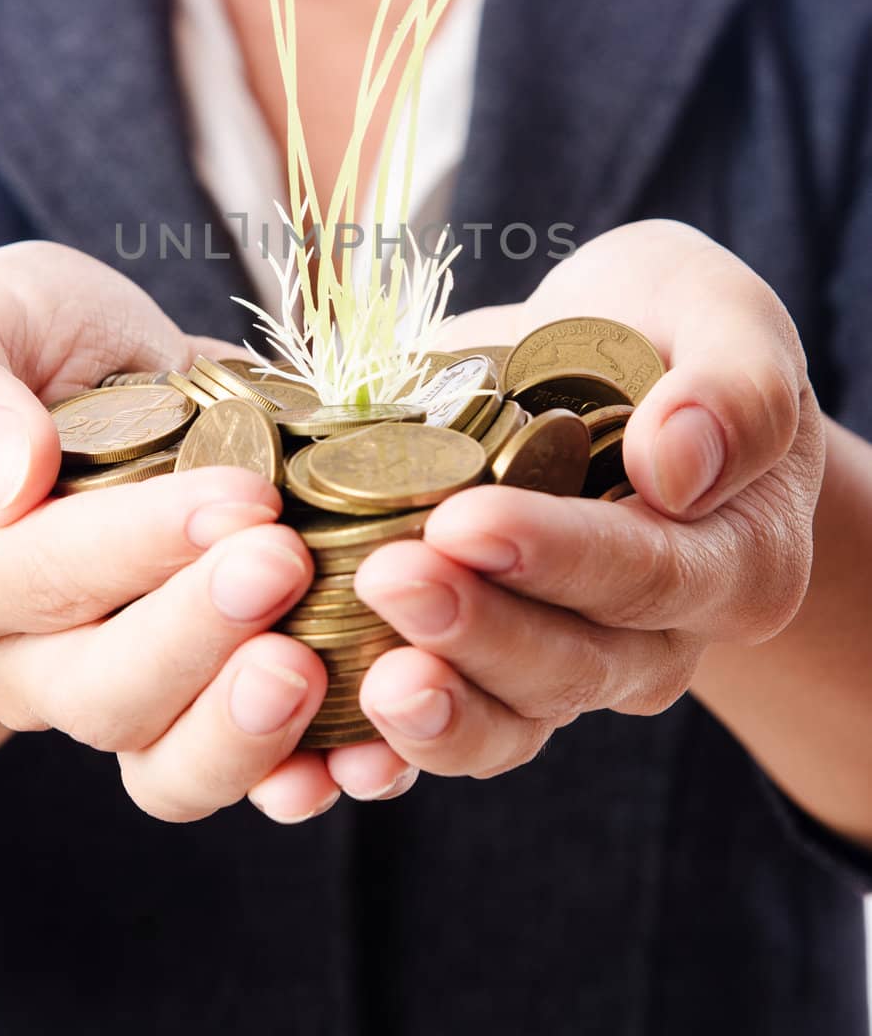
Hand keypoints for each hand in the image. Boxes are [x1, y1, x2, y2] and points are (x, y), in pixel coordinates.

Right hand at [0, 240, 407, 824]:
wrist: (93, 385)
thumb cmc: (24, 342)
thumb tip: (3, 478)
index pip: (38, 576)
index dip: (141, 545)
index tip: (241, 497)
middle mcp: (14, 658)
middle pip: (104, 691)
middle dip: (202, 637)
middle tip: (285, 563)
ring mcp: (105, 693)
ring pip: (167, 764)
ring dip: (247, 732)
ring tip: (316, 667)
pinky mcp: (191, 707)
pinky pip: (242, 771)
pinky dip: (304, 771)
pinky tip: (366, 751)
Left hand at [341, 219, 825, 779]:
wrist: (608, 359)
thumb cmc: (672, 325)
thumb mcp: (718, 311)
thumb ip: (732, 385)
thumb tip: (675, 468)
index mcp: (735, 558)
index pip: (648, 572)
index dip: (555, 555)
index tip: (463, 522)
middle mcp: (658, 636)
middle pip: (572, 666)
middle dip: (475, 630)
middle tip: (387, 577)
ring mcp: (571, 664)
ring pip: (510, 719)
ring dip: (435, 706)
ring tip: (368, 678)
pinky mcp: (491, 669)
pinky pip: (448, 726)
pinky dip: (383, 745)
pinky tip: (325, 749)